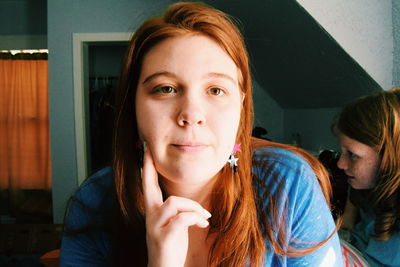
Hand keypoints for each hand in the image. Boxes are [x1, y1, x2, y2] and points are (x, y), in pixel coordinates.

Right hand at [142, 147, 211, 266]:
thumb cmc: (171, 247)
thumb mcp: (173, 226)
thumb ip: (177, 213)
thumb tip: (193, 206)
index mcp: (153, 211)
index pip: (148, 185)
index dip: (147, 167)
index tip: (146, 150)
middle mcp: (150, 216)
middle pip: (149, 186)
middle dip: (148, 167)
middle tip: (149, 150)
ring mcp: (155, 226)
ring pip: (175, 202)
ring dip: (194, 208)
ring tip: (204, 218)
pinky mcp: (164, 237)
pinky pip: (182, 218)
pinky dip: (196, 218)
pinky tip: (203, 225)